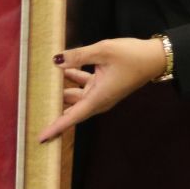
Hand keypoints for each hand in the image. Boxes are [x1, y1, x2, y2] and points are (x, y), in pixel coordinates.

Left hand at [36, 36, 164, 142]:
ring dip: (61, 91)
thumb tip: (56, 61)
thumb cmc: (132, 56)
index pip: (72, 117)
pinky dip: (73, 79)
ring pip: (76, 97)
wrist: (155, 58)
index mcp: (99, 97)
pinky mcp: (104, 86)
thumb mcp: (103, 51)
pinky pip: (84, 87)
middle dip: (54, 110)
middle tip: (34, 109)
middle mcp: (99, 100)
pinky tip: (63, 68)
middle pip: (71, 110)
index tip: (41, 137)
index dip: (56, 127)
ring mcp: (102, 94)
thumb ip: (78, 56)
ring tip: (43, 84)